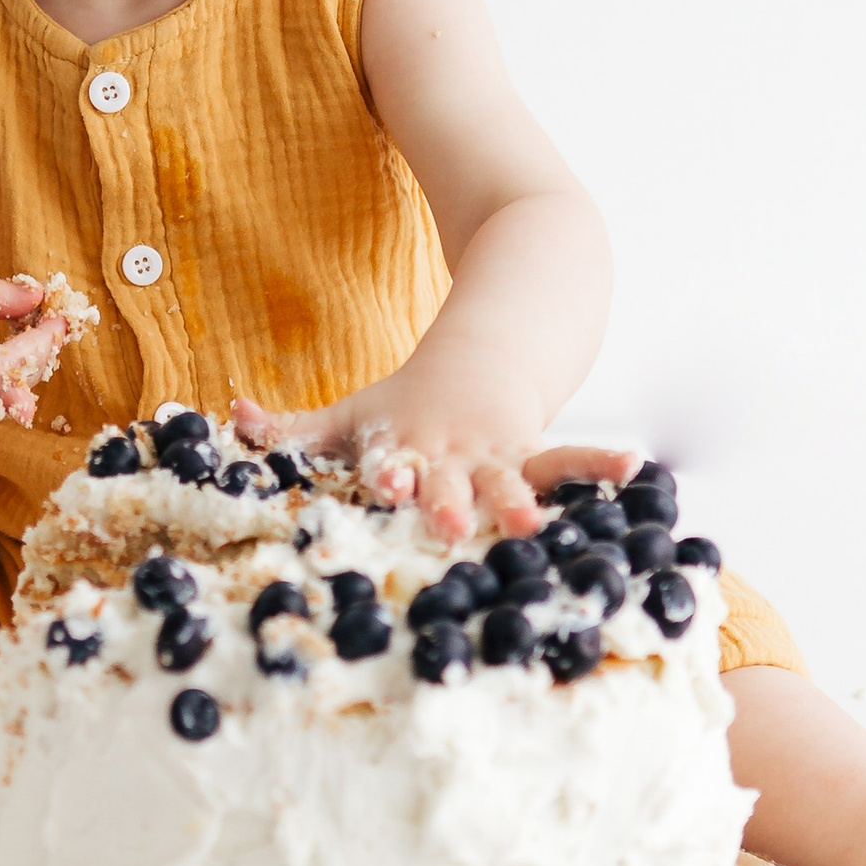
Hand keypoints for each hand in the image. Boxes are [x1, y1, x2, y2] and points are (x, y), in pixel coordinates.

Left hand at [231, 379, 646, 545]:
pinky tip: (635, 469)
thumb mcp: (352, 411)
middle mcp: (450, 450)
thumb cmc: (409, 399)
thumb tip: (231, 419)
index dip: (389, 471)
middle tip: (450, 521)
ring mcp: (497, 450)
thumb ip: (293, 428)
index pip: (390, 460)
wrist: (486, 343)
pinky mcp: (536, 451)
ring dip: (520, 496)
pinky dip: (599, 464)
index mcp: (402, 442)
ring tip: (532, 521)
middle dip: (448, 499)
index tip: (388, 483)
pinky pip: (568, 459)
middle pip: (446, 477)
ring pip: (508, 474)